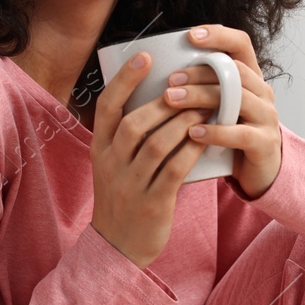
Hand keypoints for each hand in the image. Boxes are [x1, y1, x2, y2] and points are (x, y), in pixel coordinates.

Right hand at [89, 50, 212, 269]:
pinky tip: (205, 139)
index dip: (125, 80)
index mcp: (99, 149)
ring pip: (157, 144)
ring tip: (204, 108)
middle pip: (135, 123)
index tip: (145, 56)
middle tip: (189, 85)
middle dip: (164, 101)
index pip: (107, 107)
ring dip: (183, 123)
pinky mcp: (153, 204)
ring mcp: (130, 185)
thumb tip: (159, 96)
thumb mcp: (113, 165)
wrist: (118, 247)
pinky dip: (191, 151)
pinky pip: (174, 171)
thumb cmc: (123, 198)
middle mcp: (111, 165)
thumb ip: (127, 136)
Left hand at [164, 24, 282, 199]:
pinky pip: (240, 134)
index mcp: (250, 77)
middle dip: (199, 73)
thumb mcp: (218, 106)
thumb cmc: (230, 135)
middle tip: (170, 80)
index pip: (241, 44)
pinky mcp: (264, 143)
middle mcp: (262, 92)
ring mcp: (266, 117)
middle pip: (234, 71)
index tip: (191, 36)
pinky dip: (215, 132)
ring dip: (201, 97)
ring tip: (172, 100)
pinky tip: (193, 133)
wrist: (258, 171)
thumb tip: (160, 70)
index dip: (219, 35)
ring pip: (237, 98)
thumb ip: (202, 87)